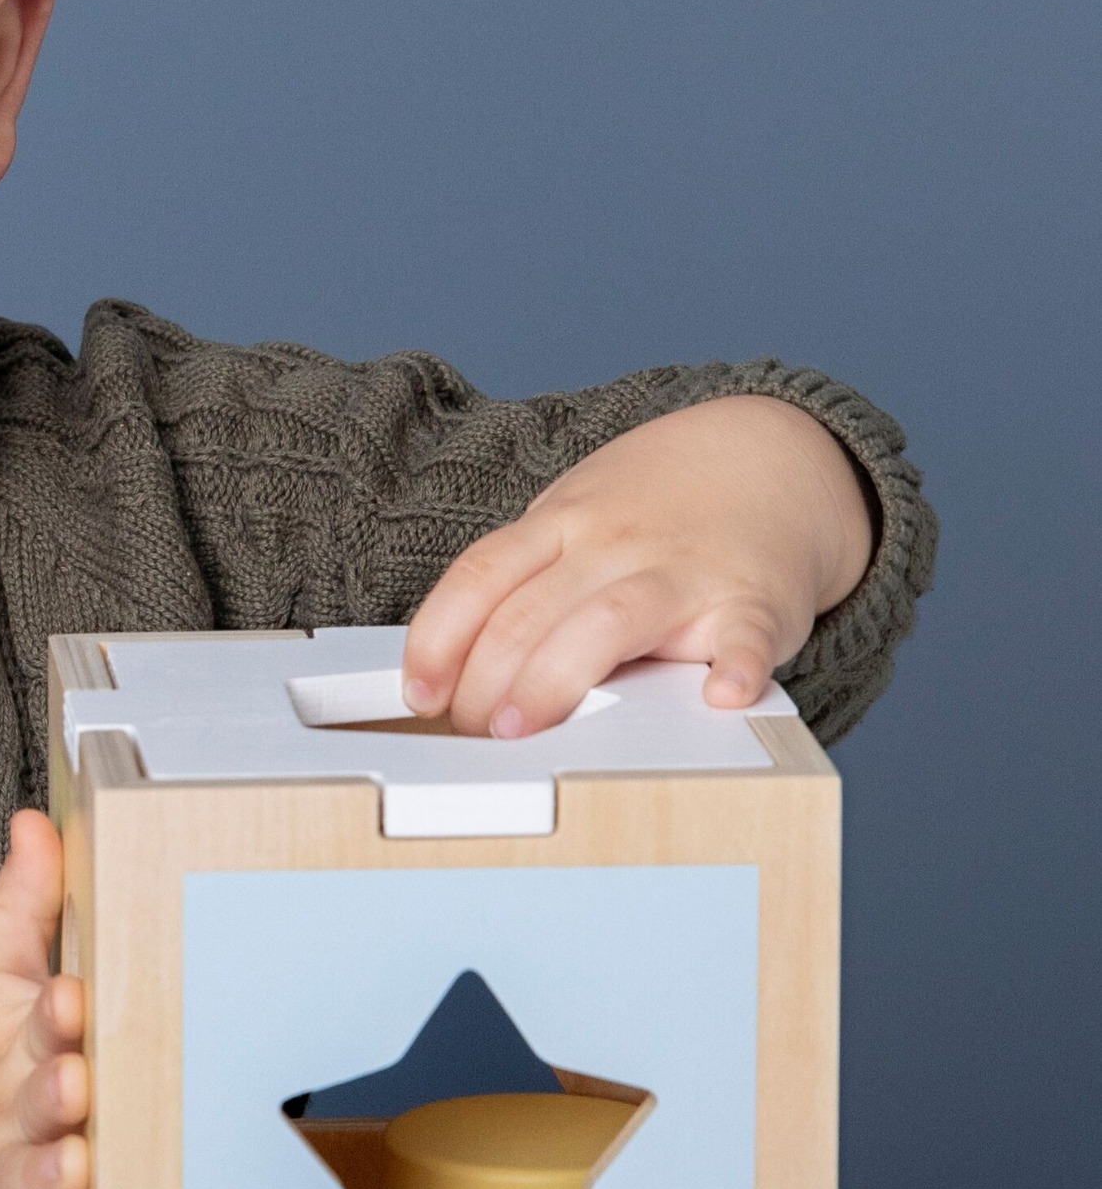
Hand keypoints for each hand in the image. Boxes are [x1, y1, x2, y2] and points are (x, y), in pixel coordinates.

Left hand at [401, 395, 873, 737]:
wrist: (769, 457)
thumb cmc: (656, 506)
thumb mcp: (574, 516)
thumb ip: (525, 578)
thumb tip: (453, 663)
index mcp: (561, 525)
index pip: (480, 578)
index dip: (438, 639)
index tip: (419, 693)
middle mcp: (613, 545)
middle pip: (529, 612)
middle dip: (484, 681)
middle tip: (471, 732)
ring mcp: (682, 572)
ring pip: (607, 622)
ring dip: (555, 679)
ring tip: (522, 730)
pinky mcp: (754, 602)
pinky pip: (745, 636)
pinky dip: (736, 666)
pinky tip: (720, 696)